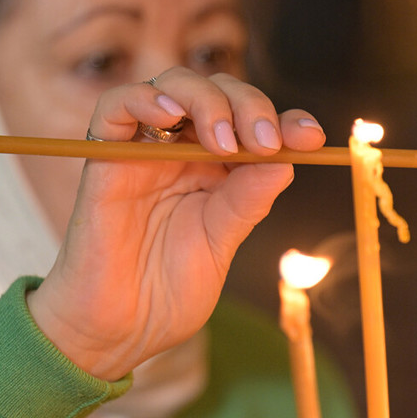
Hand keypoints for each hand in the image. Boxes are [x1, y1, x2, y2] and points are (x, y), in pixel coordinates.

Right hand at [26, 67, 325, 380]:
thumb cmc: (166, 292)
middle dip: (250, 106)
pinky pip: (114, 107)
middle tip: (265, 141)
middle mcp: (180, 150)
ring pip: (173, 86)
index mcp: (215, 168)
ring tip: (226, 141)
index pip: (251, 122)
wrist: (119, 332)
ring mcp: (143, 151)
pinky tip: (171, 115)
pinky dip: (144, 99)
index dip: (285, 121)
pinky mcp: (104, 159)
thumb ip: (247, 201)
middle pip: (217, 93)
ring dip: (207, 100)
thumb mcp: (221, 243)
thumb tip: (286, 161)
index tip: (312, 137)